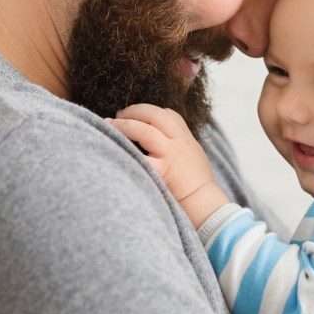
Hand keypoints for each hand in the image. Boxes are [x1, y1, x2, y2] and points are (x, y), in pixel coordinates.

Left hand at [108, 104, 228, 226]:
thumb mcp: (194, 155)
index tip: (135, 113)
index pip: (168, 114)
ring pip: (145, 131)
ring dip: (124, 125)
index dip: (149, 110)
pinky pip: (139, 157)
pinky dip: (125, 150)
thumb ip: (179, 143)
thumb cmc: (197, 183)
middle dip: (134, 111)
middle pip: (154, 116)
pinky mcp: (161, 172)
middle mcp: (178, 143)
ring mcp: (170, 156)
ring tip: (109, 123)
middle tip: (118, 114)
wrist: (204, 203)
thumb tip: (161, 134)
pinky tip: (112, 147)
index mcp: (186, 138)